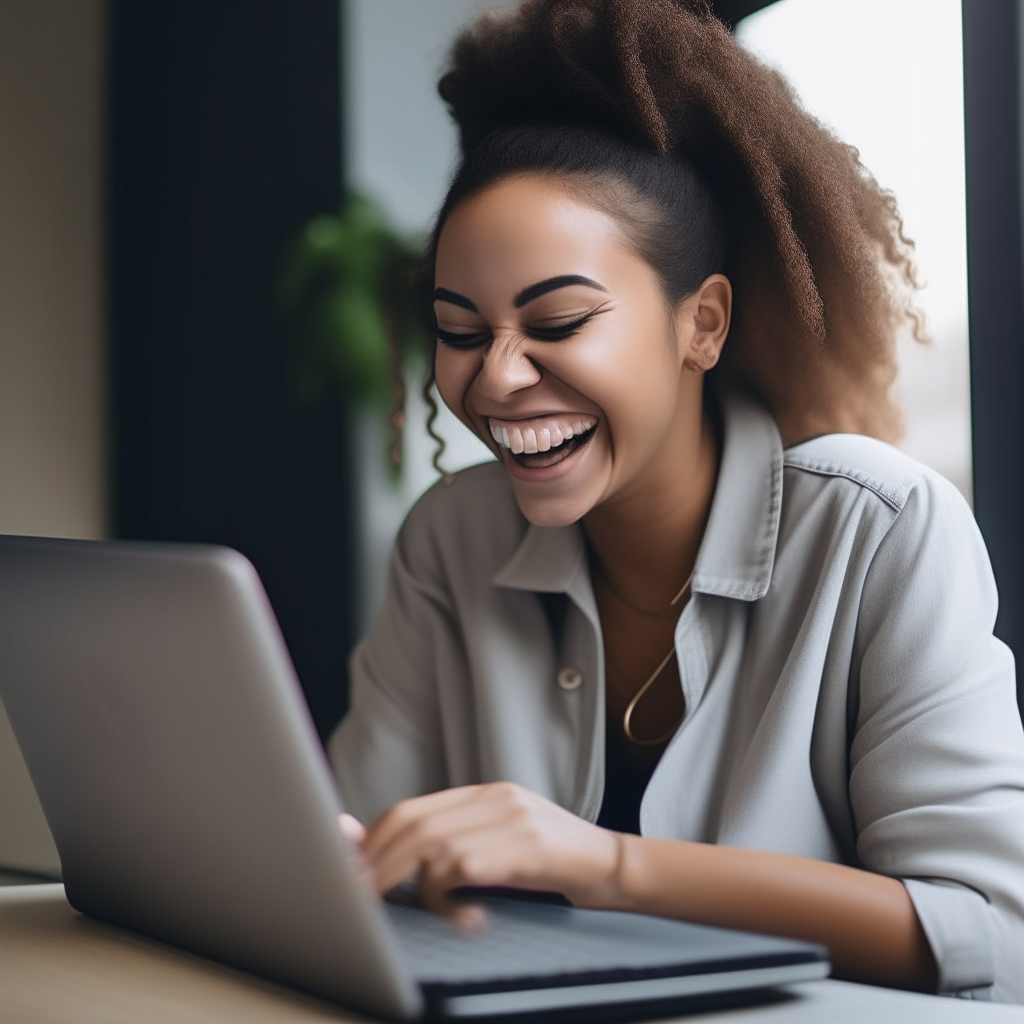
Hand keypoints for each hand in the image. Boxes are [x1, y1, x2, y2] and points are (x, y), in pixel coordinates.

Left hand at [361, 783, 620, 920]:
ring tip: (405, 907)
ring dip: (405, 881)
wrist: (614, 865)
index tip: (352, 870)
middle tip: (362, 896)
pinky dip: (447, 896)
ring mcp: (510, 819)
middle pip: (413, 823)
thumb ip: (454, 842)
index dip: (373, 841)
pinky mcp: (526, 847)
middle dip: (377, 862)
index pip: (410, 810)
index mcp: (484, 793)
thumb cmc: (553, 862)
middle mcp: (494, 798)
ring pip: (431, 843)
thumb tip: (388, 858)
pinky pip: (462, 867)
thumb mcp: (500, 845)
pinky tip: (462, 915)